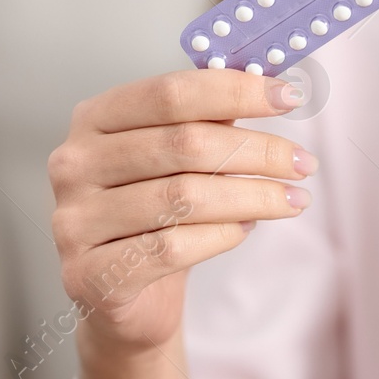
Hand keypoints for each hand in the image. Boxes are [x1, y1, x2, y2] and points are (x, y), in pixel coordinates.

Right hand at [48, 69, 314, 355]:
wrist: (122, 295)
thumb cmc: (156, 212)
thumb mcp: (180, 156)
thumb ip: (212, 117)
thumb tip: (272, 83)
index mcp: (95, 118)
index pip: (171, 92)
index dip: (236, 90)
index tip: (290, 97)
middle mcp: (74, 164)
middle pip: (184, 143)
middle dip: (258, 151)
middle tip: (304, 163)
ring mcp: (74, 220)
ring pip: (184, 196)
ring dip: (253, 196)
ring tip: (292, 199)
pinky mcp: (89, 273)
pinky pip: (172, 247)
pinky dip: (221, 235)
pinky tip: (246, 229)